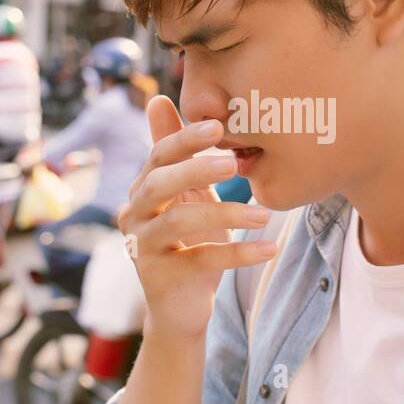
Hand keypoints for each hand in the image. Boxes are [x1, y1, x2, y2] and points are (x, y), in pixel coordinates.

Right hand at [117, 96, 275, 342]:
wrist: (183, 306)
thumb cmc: (189, 241)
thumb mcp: (187, 194)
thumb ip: (178, 153)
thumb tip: (158, 97)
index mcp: (142, 189)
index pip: (158, 156)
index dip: (185, 139)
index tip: (219, 127)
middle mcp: (133, 215)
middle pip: (159, 183)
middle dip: (196, 168)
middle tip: (234, 162)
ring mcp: (142, 248)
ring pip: (179, 221)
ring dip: (226, 212)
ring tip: (265, 214)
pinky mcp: (159, 278)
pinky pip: (201, 259)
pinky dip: (239, 252)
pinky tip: (270, 248)